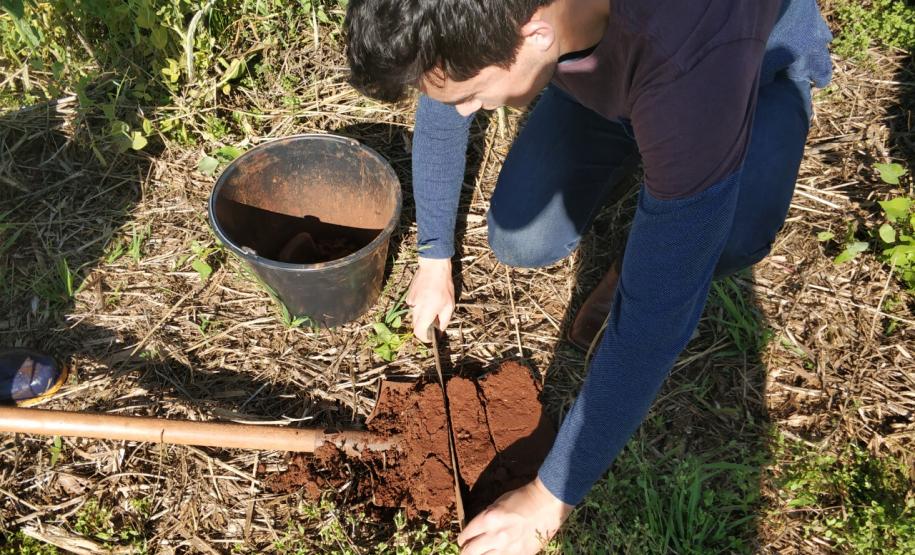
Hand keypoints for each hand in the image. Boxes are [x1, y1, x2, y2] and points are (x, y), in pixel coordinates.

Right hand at [406, 257, 454, 342]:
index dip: (424, 338)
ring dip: (422, 316)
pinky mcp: (409, 296)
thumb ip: (444, 320)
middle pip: (416, 325)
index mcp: (426, 312)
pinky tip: (428, 298)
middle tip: (435, 322)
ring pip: (415, 316)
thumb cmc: (444, 286)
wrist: (433, 267)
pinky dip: (420, 307)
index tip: (430, 339)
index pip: (419, 332)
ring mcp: (411, 302)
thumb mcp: (449, 305)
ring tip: (433, 305)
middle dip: (425, 327)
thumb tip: (440, 331)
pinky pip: (414, 307)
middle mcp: (416, 308)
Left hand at [457, 478, 572, 554]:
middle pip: (469, 553)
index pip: (465, 536)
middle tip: (468, 550)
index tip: (463, 541)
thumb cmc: (522, 498)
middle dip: (466, 552)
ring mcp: (509, 549)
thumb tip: (476, 531)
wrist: (547, 503)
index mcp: (488, 520)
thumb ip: (485, 518)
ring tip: (482, 553)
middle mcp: (496, 536)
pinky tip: (497, 553)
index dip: (462, 540)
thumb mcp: (497, 504)